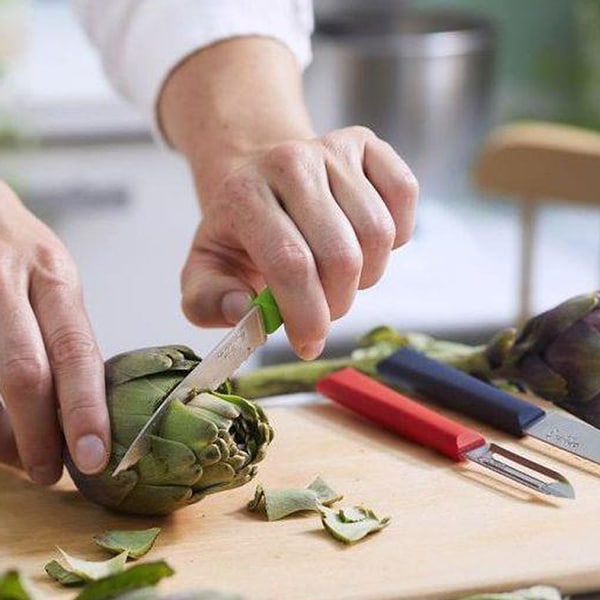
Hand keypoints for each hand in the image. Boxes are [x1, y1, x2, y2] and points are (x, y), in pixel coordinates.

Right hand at [0, 182, 108, 483]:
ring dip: (0, 434)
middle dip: (40, 433)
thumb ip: (59, 335)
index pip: (76, 351)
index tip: (97, 456)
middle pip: (25, 372)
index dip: (85, 409)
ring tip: (21, 460)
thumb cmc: (12, 249)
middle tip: (53, 474)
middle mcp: (8, 280)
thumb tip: (68, 414)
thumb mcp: (48, 277)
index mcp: (53, 276)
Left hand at [180, 126, 417, 358]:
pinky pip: (404, 194)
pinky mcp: (366, 143)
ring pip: (378, 233)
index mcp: (243, 195)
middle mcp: (289, 161)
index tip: (309, 344)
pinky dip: (396, 234)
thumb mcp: (208, 272)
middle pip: (340, 255)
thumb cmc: (242, 236)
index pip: (290, 263)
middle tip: (323, 311)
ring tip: (340, 277)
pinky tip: (366, 244)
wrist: (266, 186)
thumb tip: (244, 310)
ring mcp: (331, 148)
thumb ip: (210, 300)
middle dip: (337, 303)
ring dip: (367, 274)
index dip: (307, 314)